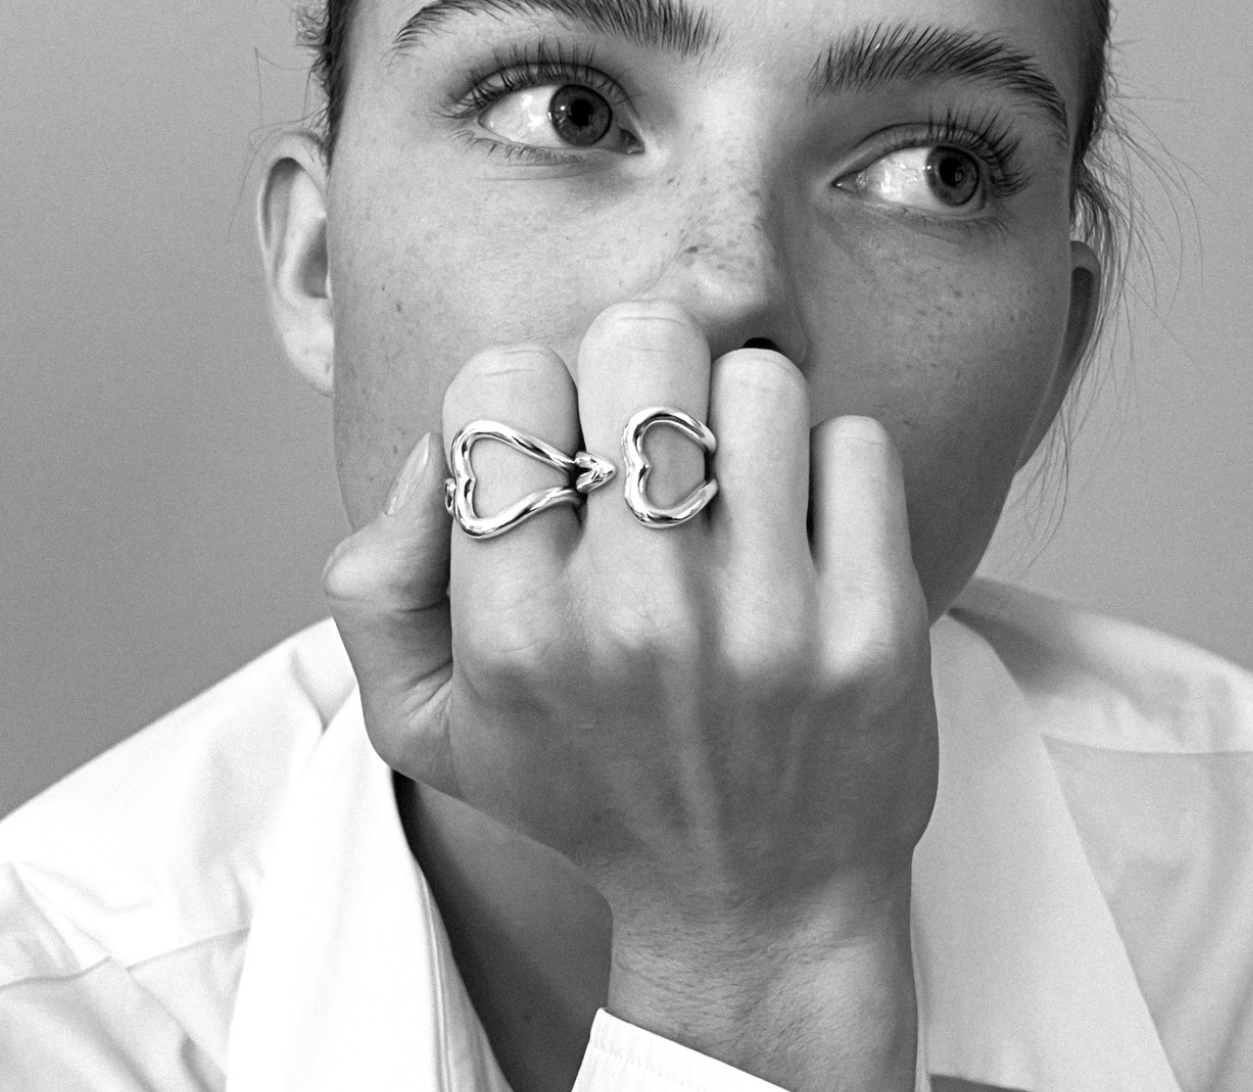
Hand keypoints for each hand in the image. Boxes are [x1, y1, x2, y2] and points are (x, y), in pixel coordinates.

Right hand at [324, 299, 937, 1089]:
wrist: (755, 910)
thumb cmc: (589, 791)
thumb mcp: (428, 723)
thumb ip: (376, 580)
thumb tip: (440, 448)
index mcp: (516, 632)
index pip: (503, 382)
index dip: (530, 393)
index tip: (558, 454)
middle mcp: (639, 620)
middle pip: (640, 342)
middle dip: (640, 369)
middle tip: (653, 441)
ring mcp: (769, 622)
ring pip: (759, 379)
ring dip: (743, 417)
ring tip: (733, 493)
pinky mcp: (876, 626)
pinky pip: (857, 442)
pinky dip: (831, 467)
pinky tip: (805, 535)